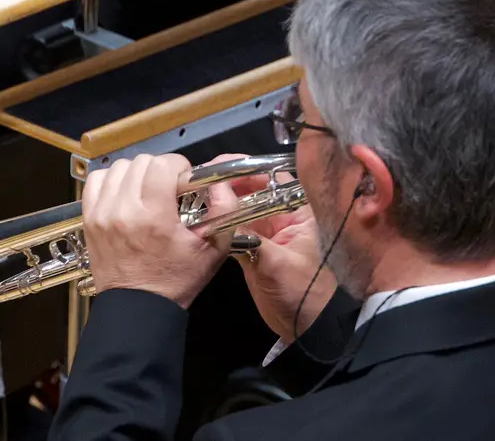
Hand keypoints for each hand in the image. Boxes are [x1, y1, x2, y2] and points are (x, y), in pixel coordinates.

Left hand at [81, 154, 227, 308]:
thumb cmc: (176, 279)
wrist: (138, 307)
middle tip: (169, 188)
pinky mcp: (90, 219)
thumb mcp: (215, 248)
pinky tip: (125, 193)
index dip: (179, 167)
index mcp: (154, 217)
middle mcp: (124, 211)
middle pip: (141, 162)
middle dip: (160, 169)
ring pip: (118, 167)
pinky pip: (96, 181)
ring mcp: (102, 214)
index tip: (184, 182)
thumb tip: (220, 182)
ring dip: (137, 173)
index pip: (162, 164)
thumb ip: (224, 209)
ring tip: (147, 191)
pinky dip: (112, 180)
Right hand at [206, 157, 336, 341]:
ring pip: (237, 209)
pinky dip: (215, 226)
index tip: (216, 167)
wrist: (305, 326)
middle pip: (250, 190)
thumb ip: (248, 235)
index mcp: (298, 210)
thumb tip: (220, 207)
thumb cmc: (303, 291)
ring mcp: (265, 232)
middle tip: (193, 182)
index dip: (245, 168)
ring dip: (216, 204)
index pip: (271, 177)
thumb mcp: (278, 262)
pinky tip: (194, 220)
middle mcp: (281, 215)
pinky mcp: (252, 249)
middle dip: (224, 184)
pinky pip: (231, 230)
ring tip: (188, 196)